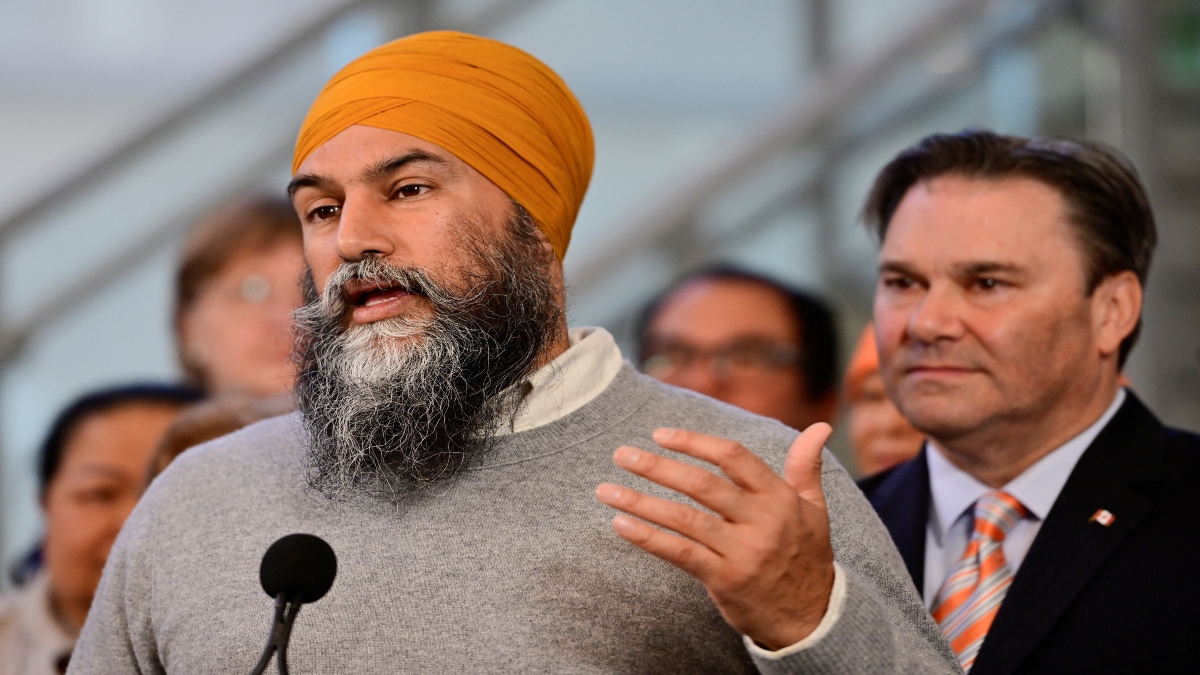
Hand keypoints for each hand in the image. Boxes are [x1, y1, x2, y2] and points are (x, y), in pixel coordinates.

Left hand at [595, 424, 835, 650]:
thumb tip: (819, 427)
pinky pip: (680, 553)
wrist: (811, 617)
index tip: (660, 434)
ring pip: (685, 519)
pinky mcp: (725, 579)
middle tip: (622, 455)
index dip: (694, 442)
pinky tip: (621, 525)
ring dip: (641, 502)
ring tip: (606, 490)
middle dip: (657, 467)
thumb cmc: (806, 556)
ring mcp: (742, 551)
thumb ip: (806, 467)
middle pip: (702, 484)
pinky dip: (648, 538)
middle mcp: (761, 521)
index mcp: (779, 497)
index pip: (733, 457)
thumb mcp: (814, 509)